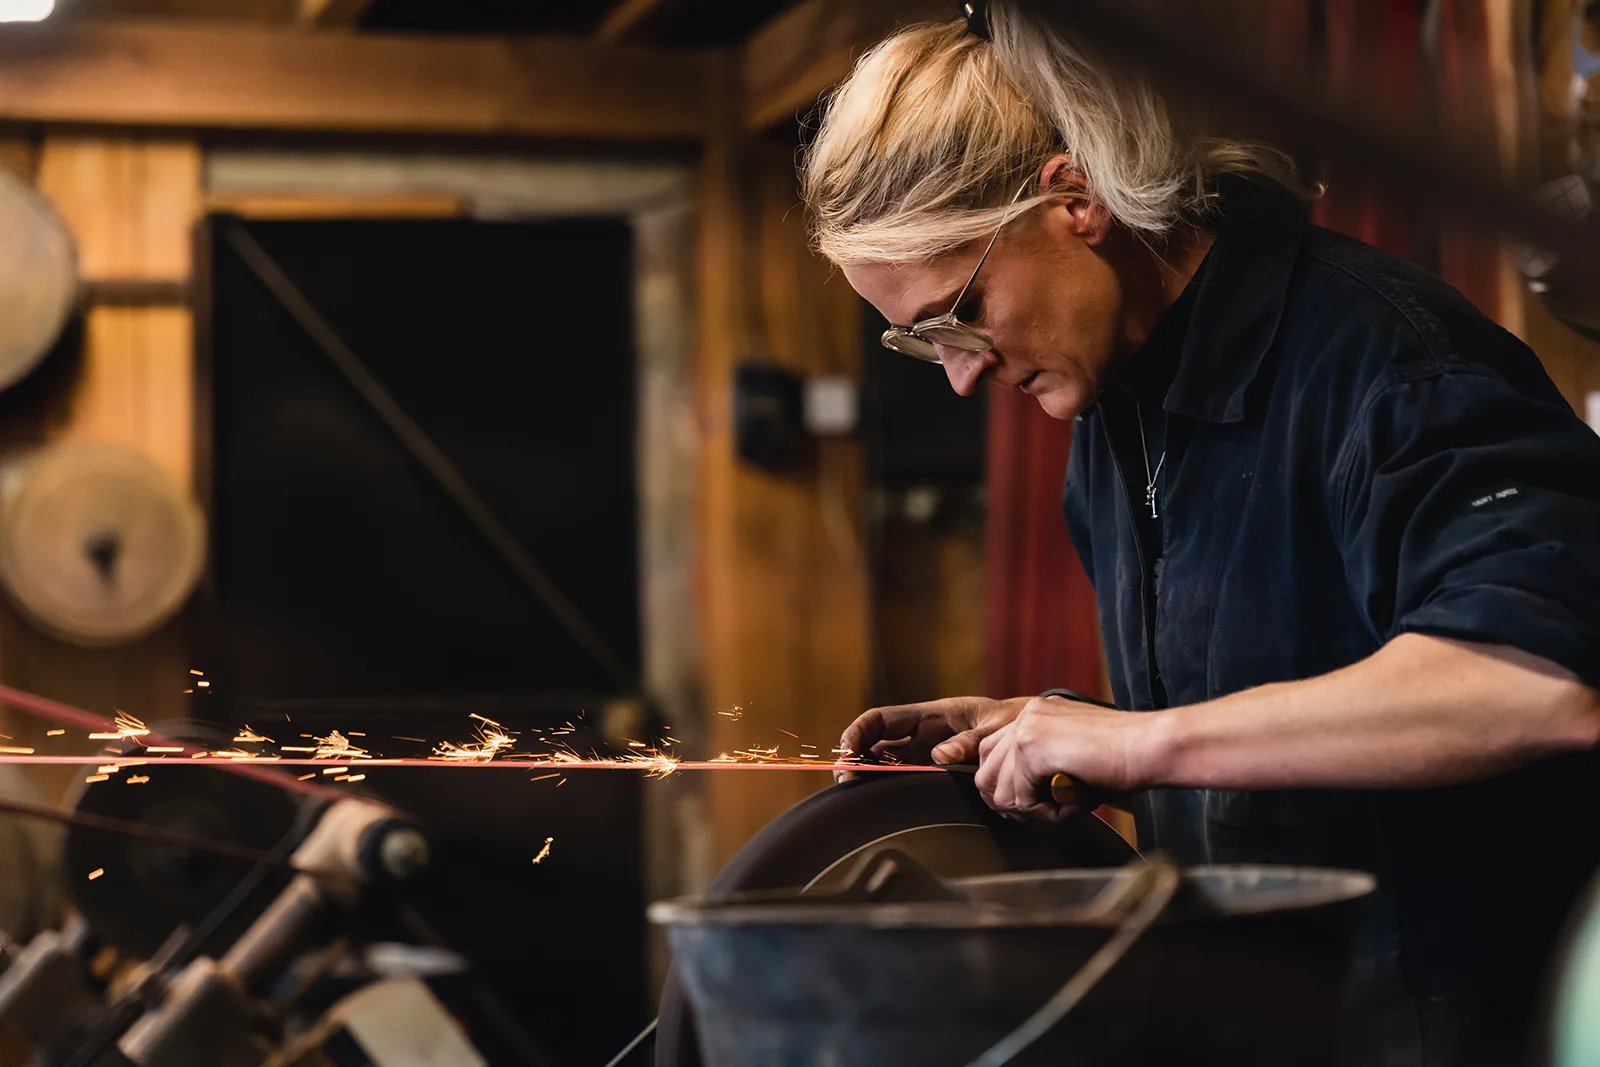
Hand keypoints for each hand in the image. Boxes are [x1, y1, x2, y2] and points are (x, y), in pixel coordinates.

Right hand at [834, 695, 1030, 782]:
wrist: (1028, 731)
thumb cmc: (1011, 722)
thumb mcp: (996, 727)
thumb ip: (970, 741)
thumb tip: (939, 756)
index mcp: (929, 715)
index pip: (879, 720)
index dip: (857, 734)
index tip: (848, 753)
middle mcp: (918, 734)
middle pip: (872, 744)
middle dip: (852, 761)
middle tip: (845, 784)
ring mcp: (922, 755)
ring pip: (881, 764)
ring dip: (865, 777)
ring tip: (853, 797)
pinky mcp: (931, 772)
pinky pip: (900, 779)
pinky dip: (884, 789)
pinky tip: (876, 803)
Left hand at [975, 696, 1153, 820]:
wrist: (1149, 746)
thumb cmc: (1124, 758)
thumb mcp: (1072, 759)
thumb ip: (1042, 770)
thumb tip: (1014, 803)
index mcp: (1035, 713)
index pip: (992, 753)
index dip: (1007, 787)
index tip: (1030, 806)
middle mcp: (1025, 715)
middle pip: (985, 770)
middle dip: (1009, 801)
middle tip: (1042, 814)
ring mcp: (1025, 729)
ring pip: (998, 788)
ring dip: (1029, 810)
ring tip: (1063, 809)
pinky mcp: (1031, 748)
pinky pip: (1020, 798)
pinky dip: (1044, 813)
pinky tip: (1072, 806)